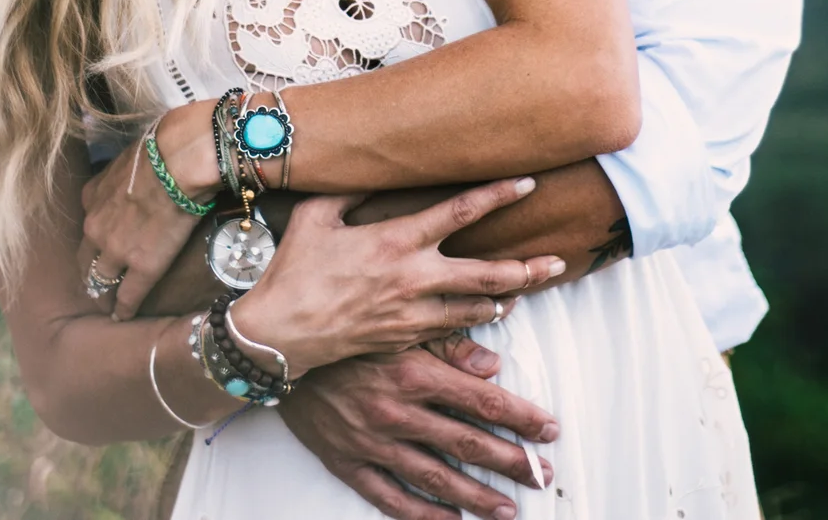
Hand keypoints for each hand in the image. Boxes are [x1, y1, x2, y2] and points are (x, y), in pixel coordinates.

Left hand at [77, 103, 219, 318]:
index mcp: (92, 196)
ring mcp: (115, 250)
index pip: (87, 226)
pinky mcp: (142, 268)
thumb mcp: (129, 155)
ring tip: (107, 305)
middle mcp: (95, 226)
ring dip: (103, 293)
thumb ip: (124, 172)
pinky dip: (124, 309)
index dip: (94, 240)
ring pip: (101, 280)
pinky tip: (123, 317)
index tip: (99, 248)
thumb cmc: (163, 145)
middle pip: (85, 259)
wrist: (179, 158)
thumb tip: (136, 168)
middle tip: (95, 284)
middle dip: (89, 272)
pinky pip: (128, 296)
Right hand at [230, 178, 565, 375]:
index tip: (528, 182)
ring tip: (532, 283)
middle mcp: (414, 277)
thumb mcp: (316, 215)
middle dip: (527, 266)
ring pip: (478, 306)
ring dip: (509, 295)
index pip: (459, 211)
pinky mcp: (406, 339)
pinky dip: (479, 321)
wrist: (281, 333)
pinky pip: (454, 330)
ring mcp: (413, 313)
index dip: (498, 194)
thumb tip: (369, 164)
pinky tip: (492, 313)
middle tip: (559, 259)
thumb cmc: (294, 270)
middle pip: (487, 272)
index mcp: (396, 240)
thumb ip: (349, 188)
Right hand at [281, 337, 558, 519]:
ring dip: (476, 496)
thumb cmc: (345, 333)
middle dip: (510, 461)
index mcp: (415, 373)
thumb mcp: (399, 326)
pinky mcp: (349, 463)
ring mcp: (373, 443)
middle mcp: (398, 413)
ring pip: (435, 478)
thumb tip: (494, 364)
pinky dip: (422, 514)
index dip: (521, 418)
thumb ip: (449, 345)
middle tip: (542, 474)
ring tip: (508, 509)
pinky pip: (390, 498)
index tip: (549, 430)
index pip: (483, 402)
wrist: (278, 353)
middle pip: (467, 444)